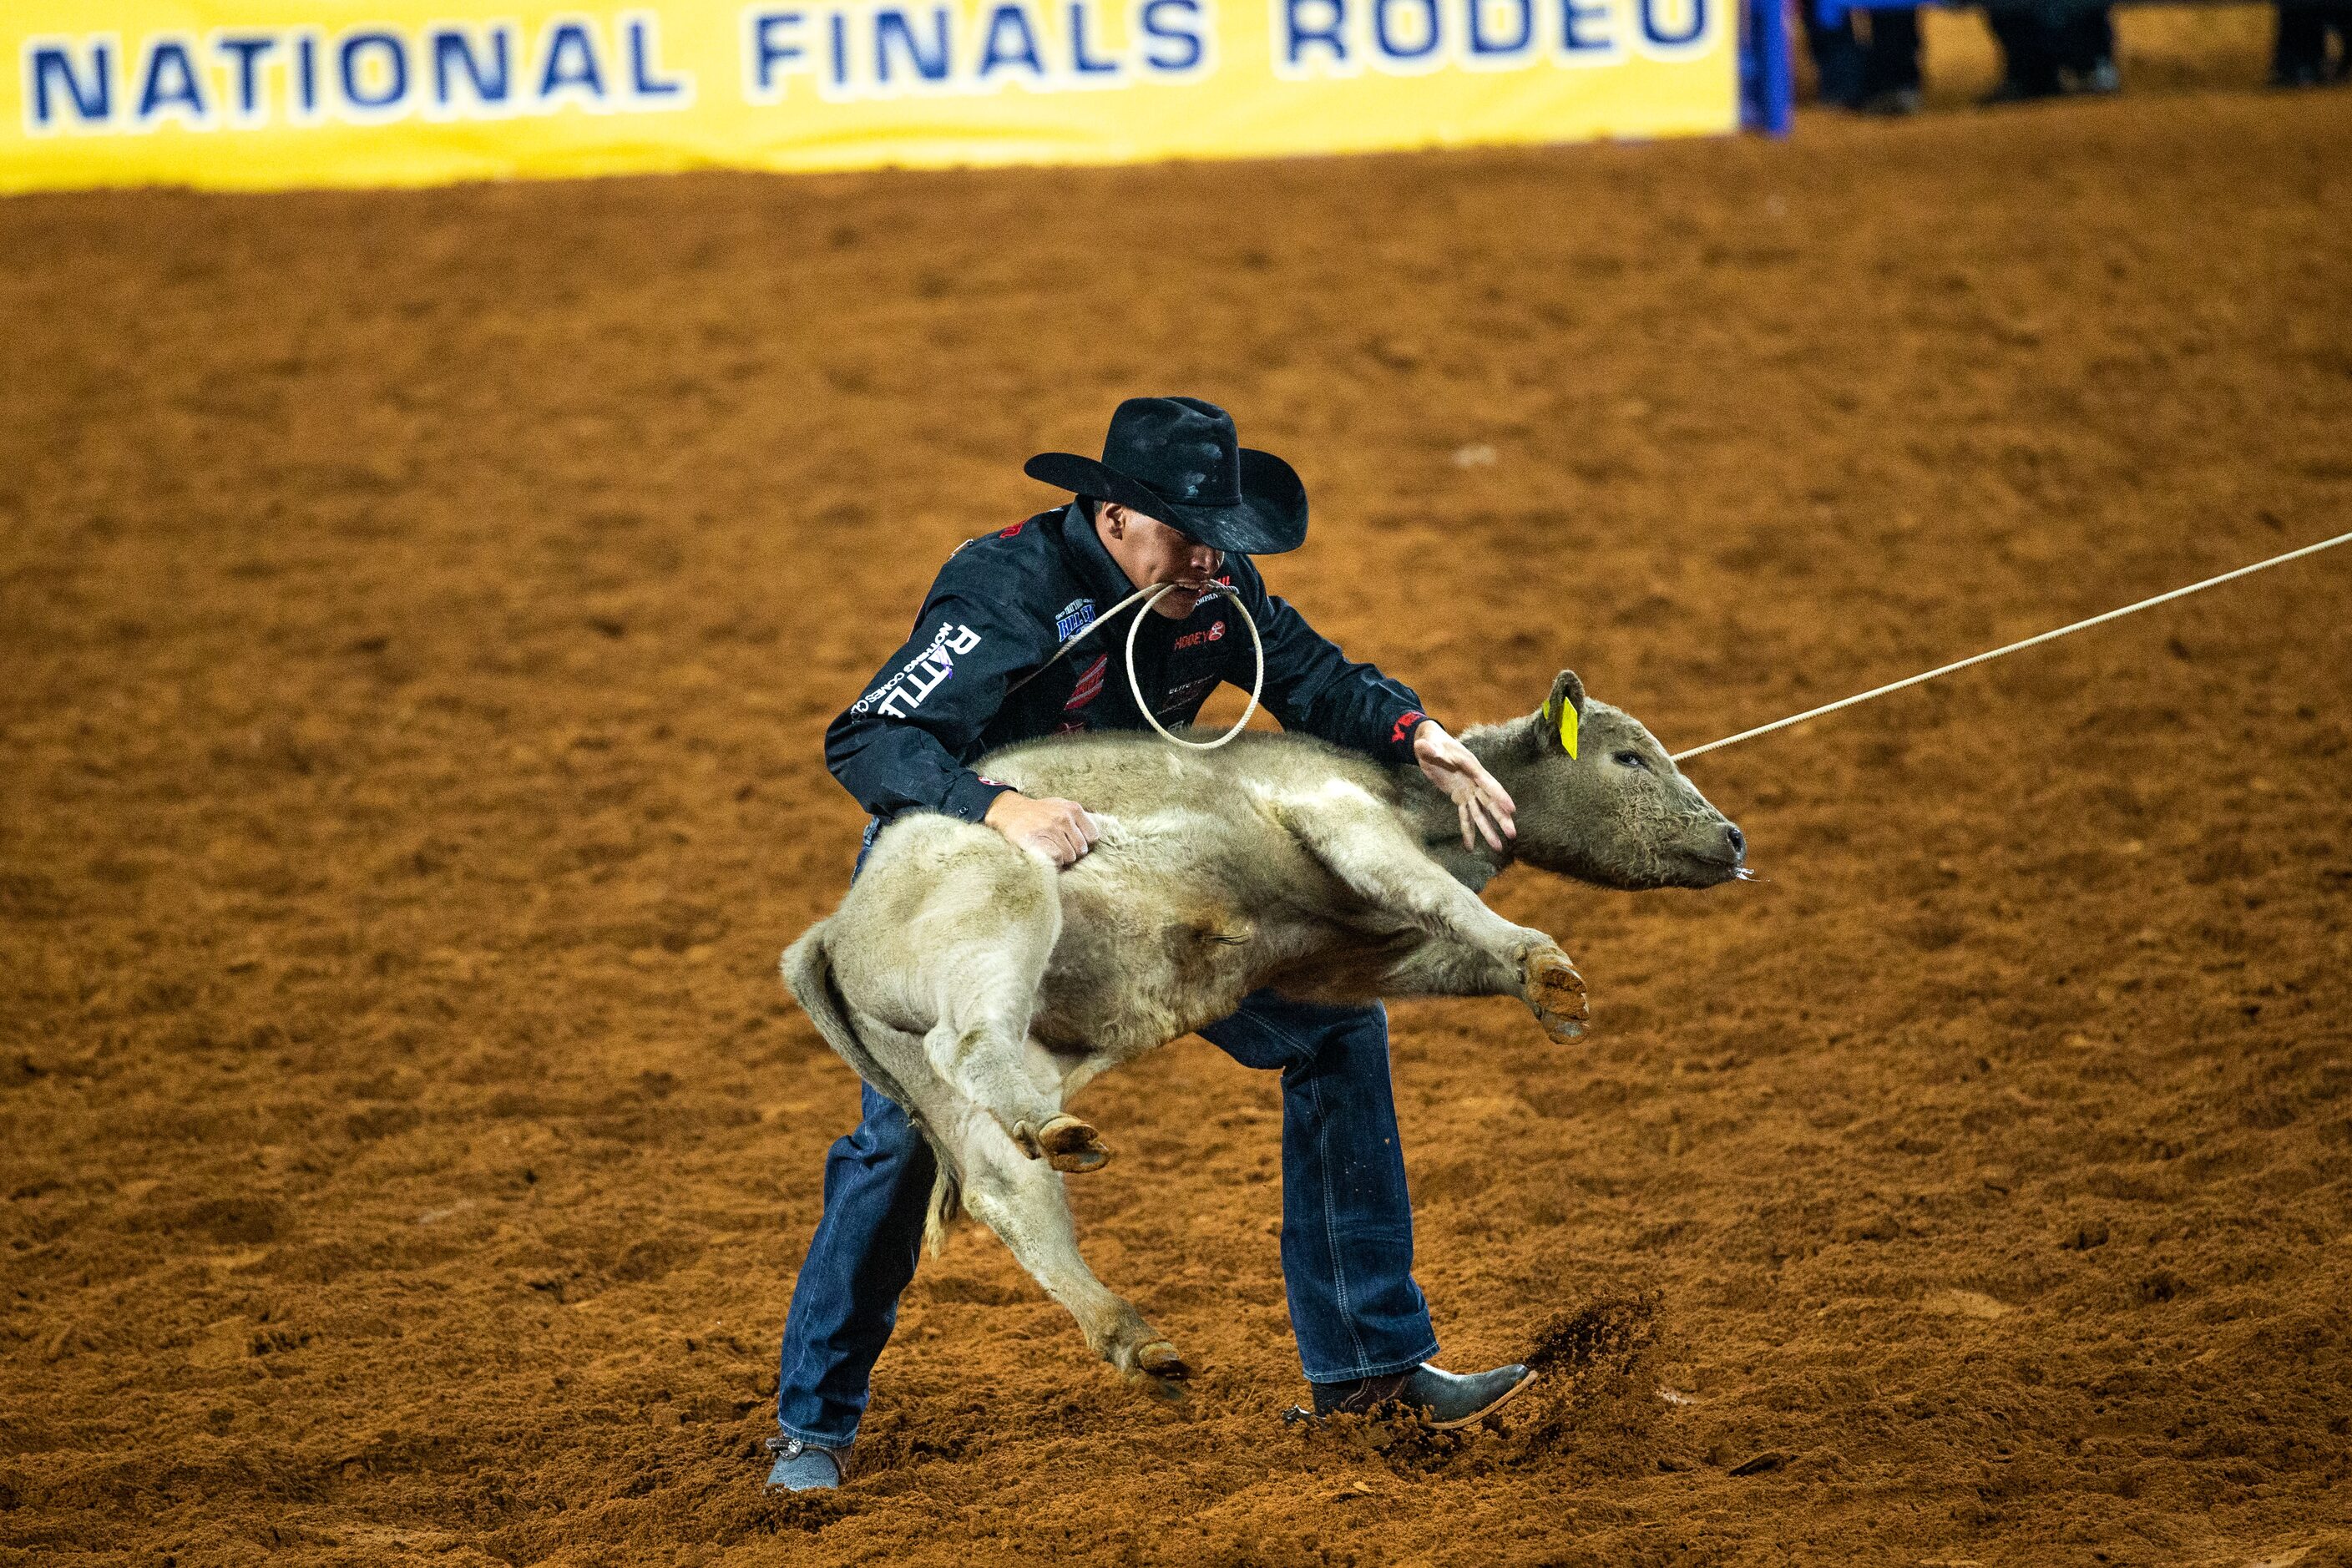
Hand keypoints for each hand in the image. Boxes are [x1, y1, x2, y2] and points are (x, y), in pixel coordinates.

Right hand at [985, 790, 1100, 867]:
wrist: (1009, 810)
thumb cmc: (1038, 812)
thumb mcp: (1061, 806)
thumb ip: (1078, 818)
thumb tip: (1094, 839)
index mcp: (1073, 809)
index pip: (1092, 837)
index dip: (1083, 843)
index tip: (1072, 843)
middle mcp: (1063, 817)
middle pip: (1081, 850)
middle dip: (1071, 852)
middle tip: (1058, 847)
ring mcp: (1050, 828)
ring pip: (1069, 857)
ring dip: (1061, 859)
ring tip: (1050, 850)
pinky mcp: (1036, 839)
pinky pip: (1056, 859)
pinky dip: (1053, 862)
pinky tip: (1046, 855)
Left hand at [1413, 720, 1516, 852]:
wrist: (1430, 744)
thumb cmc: (1430, 742)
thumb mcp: (1427, 745)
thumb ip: (1427, 749)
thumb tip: (1423, 747)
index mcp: (1470, 767)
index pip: (1487, 783)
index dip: (1499, 796)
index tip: (1512, 809)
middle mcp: (1474, 780)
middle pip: (1490, 802)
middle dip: (1501, 818)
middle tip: (1512, 835)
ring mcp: (1468, 790)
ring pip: (1481, 812)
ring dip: (1489, 829)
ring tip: (1497, 848)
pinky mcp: (1460, 797)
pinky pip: (1465, 816)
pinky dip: (1468, 830)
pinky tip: (1469, 847)